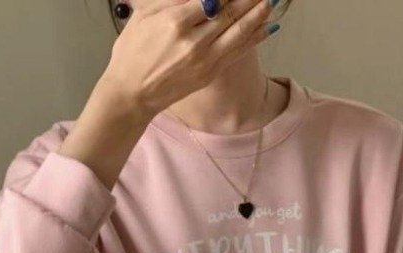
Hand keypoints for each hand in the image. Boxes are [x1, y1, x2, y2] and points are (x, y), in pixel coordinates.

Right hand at [102, 0, 275, 118]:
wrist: (132, 93)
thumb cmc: (132, 51)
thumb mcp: (144, 15)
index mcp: (175, 23)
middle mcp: (194, 42)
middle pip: (229, 13)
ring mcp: (204, 61)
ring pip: (238, 33)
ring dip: (258, 15)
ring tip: (270, 1)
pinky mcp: (209, 74)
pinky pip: (236, 53)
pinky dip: (253, 39)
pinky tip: (266, 28)